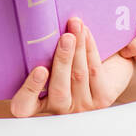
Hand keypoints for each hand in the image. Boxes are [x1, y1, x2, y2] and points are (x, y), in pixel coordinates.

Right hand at [10, 16, 128, 116]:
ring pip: (78, 76)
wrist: (111, 68)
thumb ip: (39, 55)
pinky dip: (90, 49)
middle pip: (59, 90)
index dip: (28, 91)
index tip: (38, 70)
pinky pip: (94, 71)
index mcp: (41, 103)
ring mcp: (83, 106)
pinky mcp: (103, 99)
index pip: (24, 107)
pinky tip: (86, 34)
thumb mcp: (51, 62)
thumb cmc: (72, 63)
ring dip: (78, 49)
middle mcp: (61, 108)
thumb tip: (29, 29)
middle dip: (63, 60)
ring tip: (76, 27)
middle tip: (66, 38)